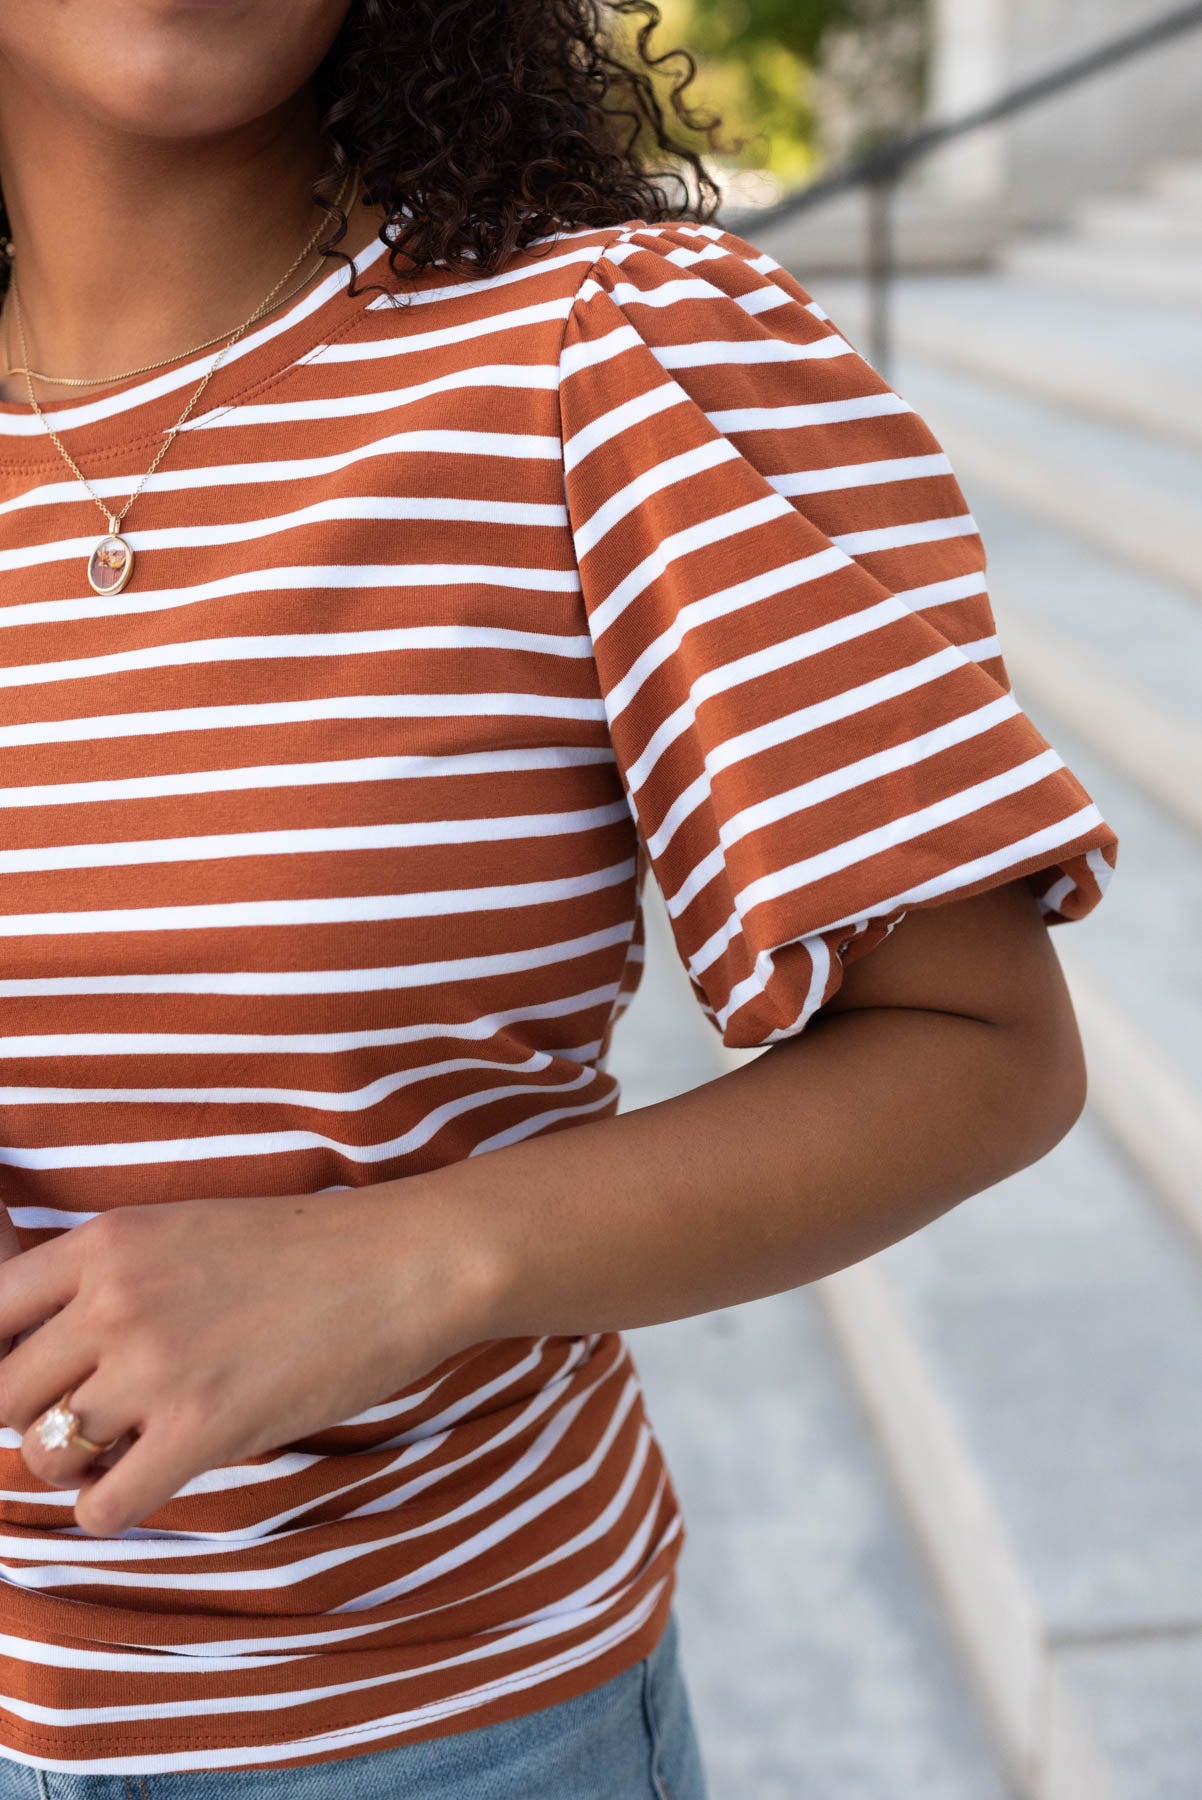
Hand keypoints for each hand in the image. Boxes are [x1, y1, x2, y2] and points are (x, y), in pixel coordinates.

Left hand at [0, 1187, 485, 1536]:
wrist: (401, 1264)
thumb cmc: (304, 1247)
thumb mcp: (185, 1230)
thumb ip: (110, 1277)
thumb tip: (49, 1348)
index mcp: (107, 1241)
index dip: (0, 1359)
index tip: (36, 1378)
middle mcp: (114, 1301)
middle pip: (2, 1394)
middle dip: (33, 1417)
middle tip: (88, 1418)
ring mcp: (156, 1367)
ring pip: (42, 1454)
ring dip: (75, 1464)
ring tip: (124, 1448)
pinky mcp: (204, 1431)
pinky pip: (103, 1507)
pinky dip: (115, 1506)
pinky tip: (153, 1478)